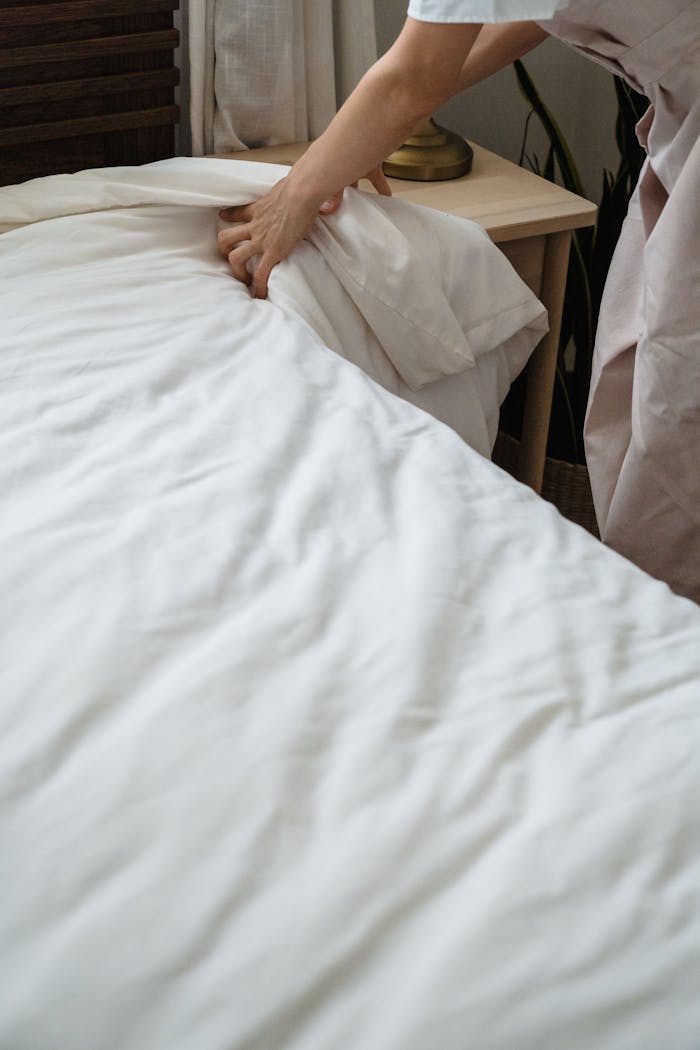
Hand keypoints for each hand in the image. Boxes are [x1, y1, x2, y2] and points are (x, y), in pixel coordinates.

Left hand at [217, 165, 391, 298]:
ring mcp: (261, 238)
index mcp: (262, 206)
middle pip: (226, 235)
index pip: (239, 211)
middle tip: (230, 258)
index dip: (229, 217)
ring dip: (237, 270)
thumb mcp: (309, 189)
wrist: (307, 188)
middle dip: (225, 249)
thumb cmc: (311, 184)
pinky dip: (257, 288)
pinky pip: (258, 274)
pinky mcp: (271, 252)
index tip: (223, 219)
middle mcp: (257, 223)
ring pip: (233, 255)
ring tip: (245, 281)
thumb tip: (336, 199)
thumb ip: (319, 195)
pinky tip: (259, 297)